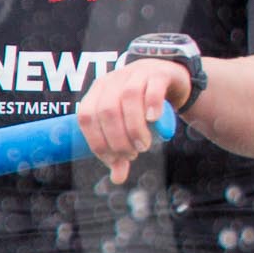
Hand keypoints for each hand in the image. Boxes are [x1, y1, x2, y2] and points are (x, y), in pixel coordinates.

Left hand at [78, 59, 187, 182]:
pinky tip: (154, 120)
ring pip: (128, 98)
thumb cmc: (142, 105)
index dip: (97, 142)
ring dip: (134, 127)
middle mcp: (113, 80)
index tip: (115, 160)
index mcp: (97, 92)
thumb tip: (117, 179)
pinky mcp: (158, 74)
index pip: (86, 117)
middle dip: (118, 139)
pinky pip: (152, 87)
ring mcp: (136, 74)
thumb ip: (122, 150)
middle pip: (107, 110)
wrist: (167, 77)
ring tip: (143, 146)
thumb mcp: (128, 126)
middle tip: (132, 154)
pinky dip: (152, 105)